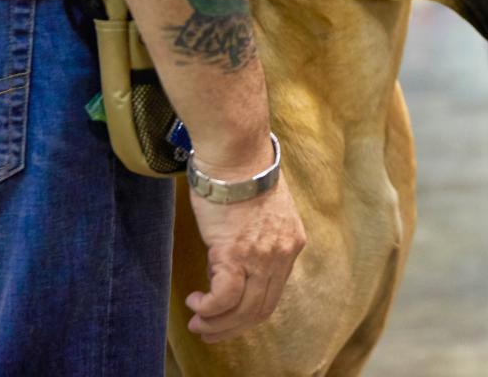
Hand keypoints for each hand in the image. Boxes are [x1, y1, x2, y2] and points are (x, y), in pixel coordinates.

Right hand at [185, 153, 305, 342]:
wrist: (236, 156)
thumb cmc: (241, 177)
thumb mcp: (264, 214)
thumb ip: (258, 241)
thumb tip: (234, 263)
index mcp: (292, 244)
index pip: (274, 293)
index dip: (249, 313)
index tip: (228, 318)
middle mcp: (282, 253)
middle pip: (261, 309)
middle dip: (232, 327)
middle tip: (208, 330)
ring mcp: (262, 256)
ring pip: (244, 309)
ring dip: (217, 323)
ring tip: (197, 320)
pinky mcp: (236, 253)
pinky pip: (224, 297)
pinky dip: (208, 306)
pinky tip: (195, 300)